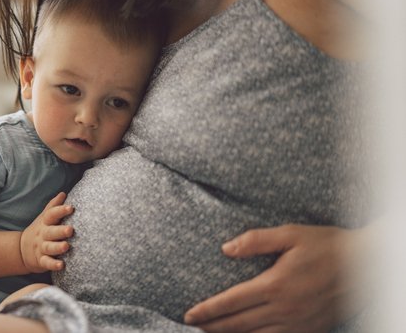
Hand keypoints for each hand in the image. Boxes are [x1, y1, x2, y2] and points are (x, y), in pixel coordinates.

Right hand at [20, 192, 74, 272]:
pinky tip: (61, 265)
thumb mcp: (43, 217)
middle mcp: (43, 235)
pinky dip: (53, 264)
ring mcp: (41, 248)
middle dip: (60, 231)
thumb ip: (53, 206)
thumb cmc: (40, 230)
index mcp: (45, 223)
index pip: (52, 215)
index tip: (71, 208)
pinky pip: (47, 263)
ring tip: (66, 246)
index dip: (60, 211)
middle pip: (51, 232)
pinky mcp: (41, 260)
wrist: (21, 249)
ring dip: (58, 247)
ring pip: (49, 247)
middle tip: (70, 230)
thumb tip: (63, 193)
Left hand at [183, 224, 363, 332]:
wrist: (367, 267)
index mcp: (275, 285)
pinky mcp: (310, 330)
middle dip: (213, 326)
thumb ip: (256, 241)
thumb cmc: (327, 246)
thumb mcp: (291, 234)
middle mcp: (284, 309)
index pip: (231, 302)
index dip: (208, 310)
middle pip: (239, 324)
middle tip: (192, 325)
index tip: (189, 314)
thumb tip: (225, 248)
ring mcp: (298, 324)